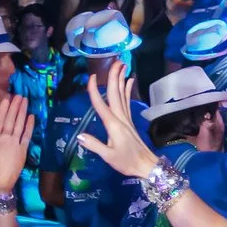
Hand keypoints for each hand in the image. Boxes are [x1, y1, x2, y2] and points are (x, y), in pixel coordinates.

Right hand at [0, 92, 34, 195]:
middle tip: (19, 95)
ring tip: (25, 101)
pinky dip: (29, 126)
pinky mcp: (23, 151)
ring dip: (22, 113)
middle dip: (15, 107)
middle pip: (11, 120)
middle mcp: (5, 140)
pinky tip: (32, 117)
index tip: (6, 99)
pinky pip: (27, 136)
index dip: (3, 109)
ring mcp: (15, 145)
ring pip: (19, 125)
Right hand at [76, 63, 160, 180]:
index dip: (94, 91)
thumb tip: (79, 136)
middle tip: (115, 61)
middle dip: (114, 77)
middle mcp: (120, 118)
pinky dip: (128, 90)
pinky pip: (128, 102)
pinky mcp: (130, 121)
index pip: (101, 105)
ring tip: (122, 65)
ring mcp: (126, 119)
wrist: (147, 166)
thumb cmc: (127, 162)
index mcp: (113, 125)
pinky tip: (130, 81)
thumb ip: (94, 145)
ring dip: (121, 79)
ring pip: (122, 95)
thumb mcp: (108, 156)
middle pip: (116, 94)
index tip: (90, 77)